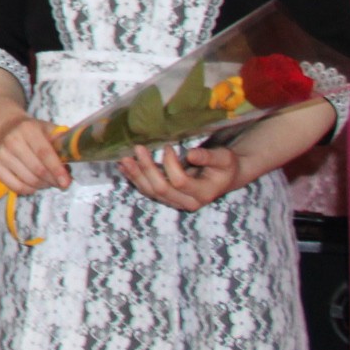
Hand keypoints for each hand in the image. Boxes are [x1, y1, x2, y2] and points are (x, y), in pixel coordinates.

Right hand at [0, 113, 70, 196]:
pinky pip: (15, 186)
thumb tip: (74, 156)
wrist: (5, 127)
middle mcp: (11, 141)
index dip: (56, 169)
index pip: (44, 153)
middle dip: (52, 180)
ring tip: (47, 181)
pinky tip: (34, 184)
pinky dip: (28, 190)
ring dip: (42, 185)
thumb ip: (61, 141)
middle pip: (37, 170)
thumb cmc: (32, 131)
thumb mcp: (47, 129)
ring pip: (27, 180)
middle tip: (60, 183)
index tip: (66, 182)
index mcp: (28, 129)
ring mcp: (0, 154)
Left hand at [119, 142, 246, 211]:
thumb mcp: (224, 158)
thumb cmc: (225, 166)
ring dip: (136, 175)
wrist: (224, 178)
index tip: (168, 147)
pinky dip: (134, 178)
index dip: (170, 164)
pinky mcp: (167, 198)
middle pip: (161, 189)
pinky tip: (123, 167)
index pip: (180, 181)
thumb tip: (191, 154)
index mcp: (203, 193)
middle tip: (137, 148)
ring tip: (124, 159)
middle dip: (147, 168)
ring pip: (150, 192)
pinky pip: (147, 190)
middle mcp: (188, 202)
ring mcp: (176, 202)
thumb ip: (209, 157)